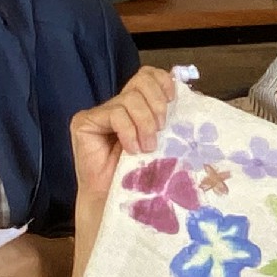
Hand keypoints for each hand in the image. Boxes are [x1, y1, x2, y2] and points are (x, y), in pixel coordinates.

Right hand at [66, 66, 178, 253]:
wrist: (114, 201)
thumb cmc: (140, 176)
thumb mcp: (162, 141)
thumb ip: (169, 119)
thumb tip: (191, 95)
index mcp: (136, 106)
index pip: (148, 74)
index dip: (163, 82)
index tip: (173, 101)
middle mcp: (116, 104)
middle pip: (141, 80)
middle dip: (157, 105)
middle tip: (160, 131)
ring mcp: (99, 112)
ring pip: (130, 98)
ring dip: (144, 124)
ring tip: (147, 147)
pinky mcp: (84, 122)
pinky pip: (116, 114)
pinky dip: (129, 132)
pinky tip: (130, 150)